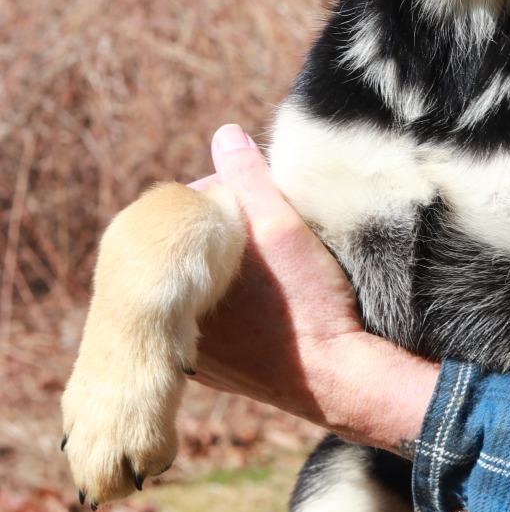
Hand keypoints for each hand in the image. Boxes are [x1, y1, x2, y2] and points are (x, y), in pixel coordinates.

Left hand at [190, 124, 438, 455]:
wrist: (337, 378)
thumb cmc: (309, 301)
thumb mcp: (283, 229)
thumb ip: (249, 180)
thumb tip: (225, 134)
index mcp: (176, 276)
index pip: (190, 210)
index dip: (229, 191)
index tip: (264, 191)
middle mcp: (171, 314)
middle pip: (195, 246)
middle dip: (228, 227)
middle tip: (272, 222)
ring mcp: (189, 345)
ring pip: (202, 280)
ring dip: (229, 262)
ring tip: (271, 257)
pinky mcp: (211, 368)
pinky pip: (210, 316)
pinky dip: (232, 299)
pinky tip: (265, 296)